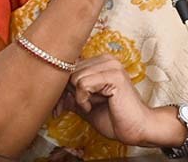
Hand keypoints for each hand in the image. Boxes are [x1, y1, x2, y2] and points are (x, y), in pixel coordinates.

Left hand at [57, 55, 181, 147]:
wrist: (135, 128)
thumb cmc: (114, 117)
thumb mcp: (86, 104)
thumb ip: (71, 95)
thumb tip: (52, 92)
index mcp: (102, 62)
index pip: (70, 66)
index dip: (62, 88)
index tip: (60, 107)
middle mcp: (108, 60)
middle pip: (69, 70)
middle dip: (66, 94)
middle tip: (75, 109)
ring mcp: (113, 66)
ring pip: (75, 77)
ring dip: (78, 97)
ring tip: (90, 106)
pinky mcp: (115, 77)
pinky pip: (83, 84)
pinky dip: (83, 100)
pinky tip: (93, 106)